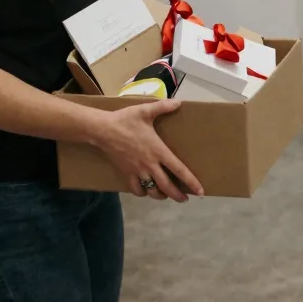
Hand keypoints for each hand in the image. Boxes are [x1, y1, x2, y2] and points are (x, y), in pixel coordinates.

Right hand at [88, 98, 203, 201]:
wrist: (102, 129)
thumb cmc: (125, 120)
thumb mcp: (146, 111)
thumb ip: (164, 107)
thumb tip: (179, 102)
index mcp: (159, 151)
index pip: (179, 170)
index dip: (191, 182)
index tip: (200, 192)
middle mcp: (150, 164)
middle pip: (167, 187)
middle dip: (178, 196)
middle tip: (185, 199)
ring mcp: (137, 171)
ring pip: (152, 191)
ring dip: (161, 196)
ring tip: (167, 195)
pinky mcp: (126, 173)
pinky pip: (136, 189)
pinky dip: (143, 193)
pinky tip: (146, 191)